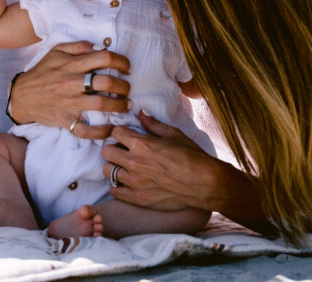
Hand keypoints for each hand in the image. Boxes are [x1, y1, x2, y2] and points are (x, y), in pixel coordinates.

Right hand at [9, 40, 131, 139]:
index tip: (127, 69)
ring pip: (101, 105)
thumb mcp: (56, 52)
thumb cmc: (42, 72)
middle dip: (124, 86)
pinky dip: (101, 132)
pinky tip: (111, 129)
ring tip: (126, 105)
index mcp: (72, 64)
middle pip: (106, 82)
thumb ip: (79, 46)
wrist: (21, 96)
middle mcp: (71, 82)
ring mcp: (68, 103)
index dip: (122, 62)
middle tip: (127, 89)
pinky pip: (86, 130)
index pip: (104, 58)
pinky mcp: (65, 120)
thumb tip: (100, 47)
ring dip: (119, 106)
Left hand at [101, 110, 225, 211]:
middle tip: (122, 150)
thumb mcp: (174, 134)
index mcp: (142, 144)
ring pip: (107, 170)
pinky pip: (114, 191)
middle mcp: (134, 162)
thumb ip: (154, 124)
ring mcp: (134, 182)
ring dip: (113, 166)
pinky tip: (126, 183)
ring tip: (124, 167)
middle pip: (106, 151)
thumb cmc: (192, 156)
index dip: (120, 132)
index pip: (115, 132)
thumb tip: (141, 113)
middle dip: (113, 148)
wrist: (204, 184)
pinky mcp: (138, 199)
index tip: (125, 135)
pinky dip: (117, 186)